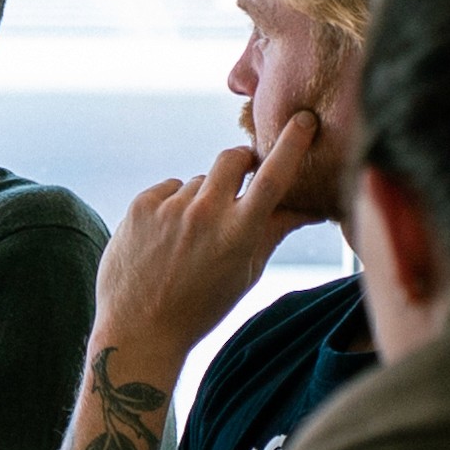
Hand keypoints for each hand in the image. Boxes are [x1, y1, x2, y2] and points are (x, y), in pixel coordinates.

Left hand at [92, 114, 320, 358]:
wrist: (139, 330)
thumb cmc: (201, 306)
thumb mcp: (247, 272)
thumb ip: (274, 231)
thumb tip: (311, 207)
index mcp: (239, 232)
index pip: (274, 176)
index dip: (292, 143)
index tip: (303, 119)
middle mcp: (205, 213)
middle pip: (232, 158)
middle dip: (240, 163)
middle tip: (239, 182)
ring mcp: (170, 208)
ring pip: (198, 180)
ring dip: (202, 197)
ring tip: (190, 238)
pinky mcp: (140, 205)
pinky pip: (169, 188)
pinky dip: (173, 205)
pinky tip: (166, 236)